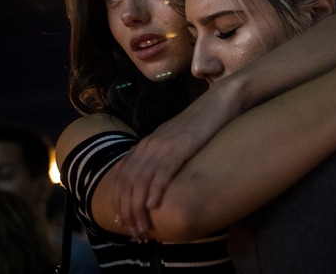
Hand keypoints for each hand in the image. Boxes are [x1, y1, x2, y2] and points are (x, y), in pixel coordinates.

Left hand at [110, 86, 237, 236]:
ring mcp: (163, 145)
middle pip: (129, 182)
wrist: (216, 104)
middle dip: (128, 210)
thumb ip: (156, 157)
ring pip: (142, 180)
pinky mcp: (180, 146)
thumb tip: (147, 177)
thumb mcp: (172, 141)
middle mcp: (149, 145)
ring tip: (142, 227)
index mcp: (145, 145)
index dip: (119, 201)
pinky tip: (154, 205)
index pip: (123, 177)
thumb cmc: (197, 126)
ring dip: (138, 207)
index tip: (121, 221)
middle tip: (133, 232)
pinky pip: (163, 171)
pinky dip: (156, 189)